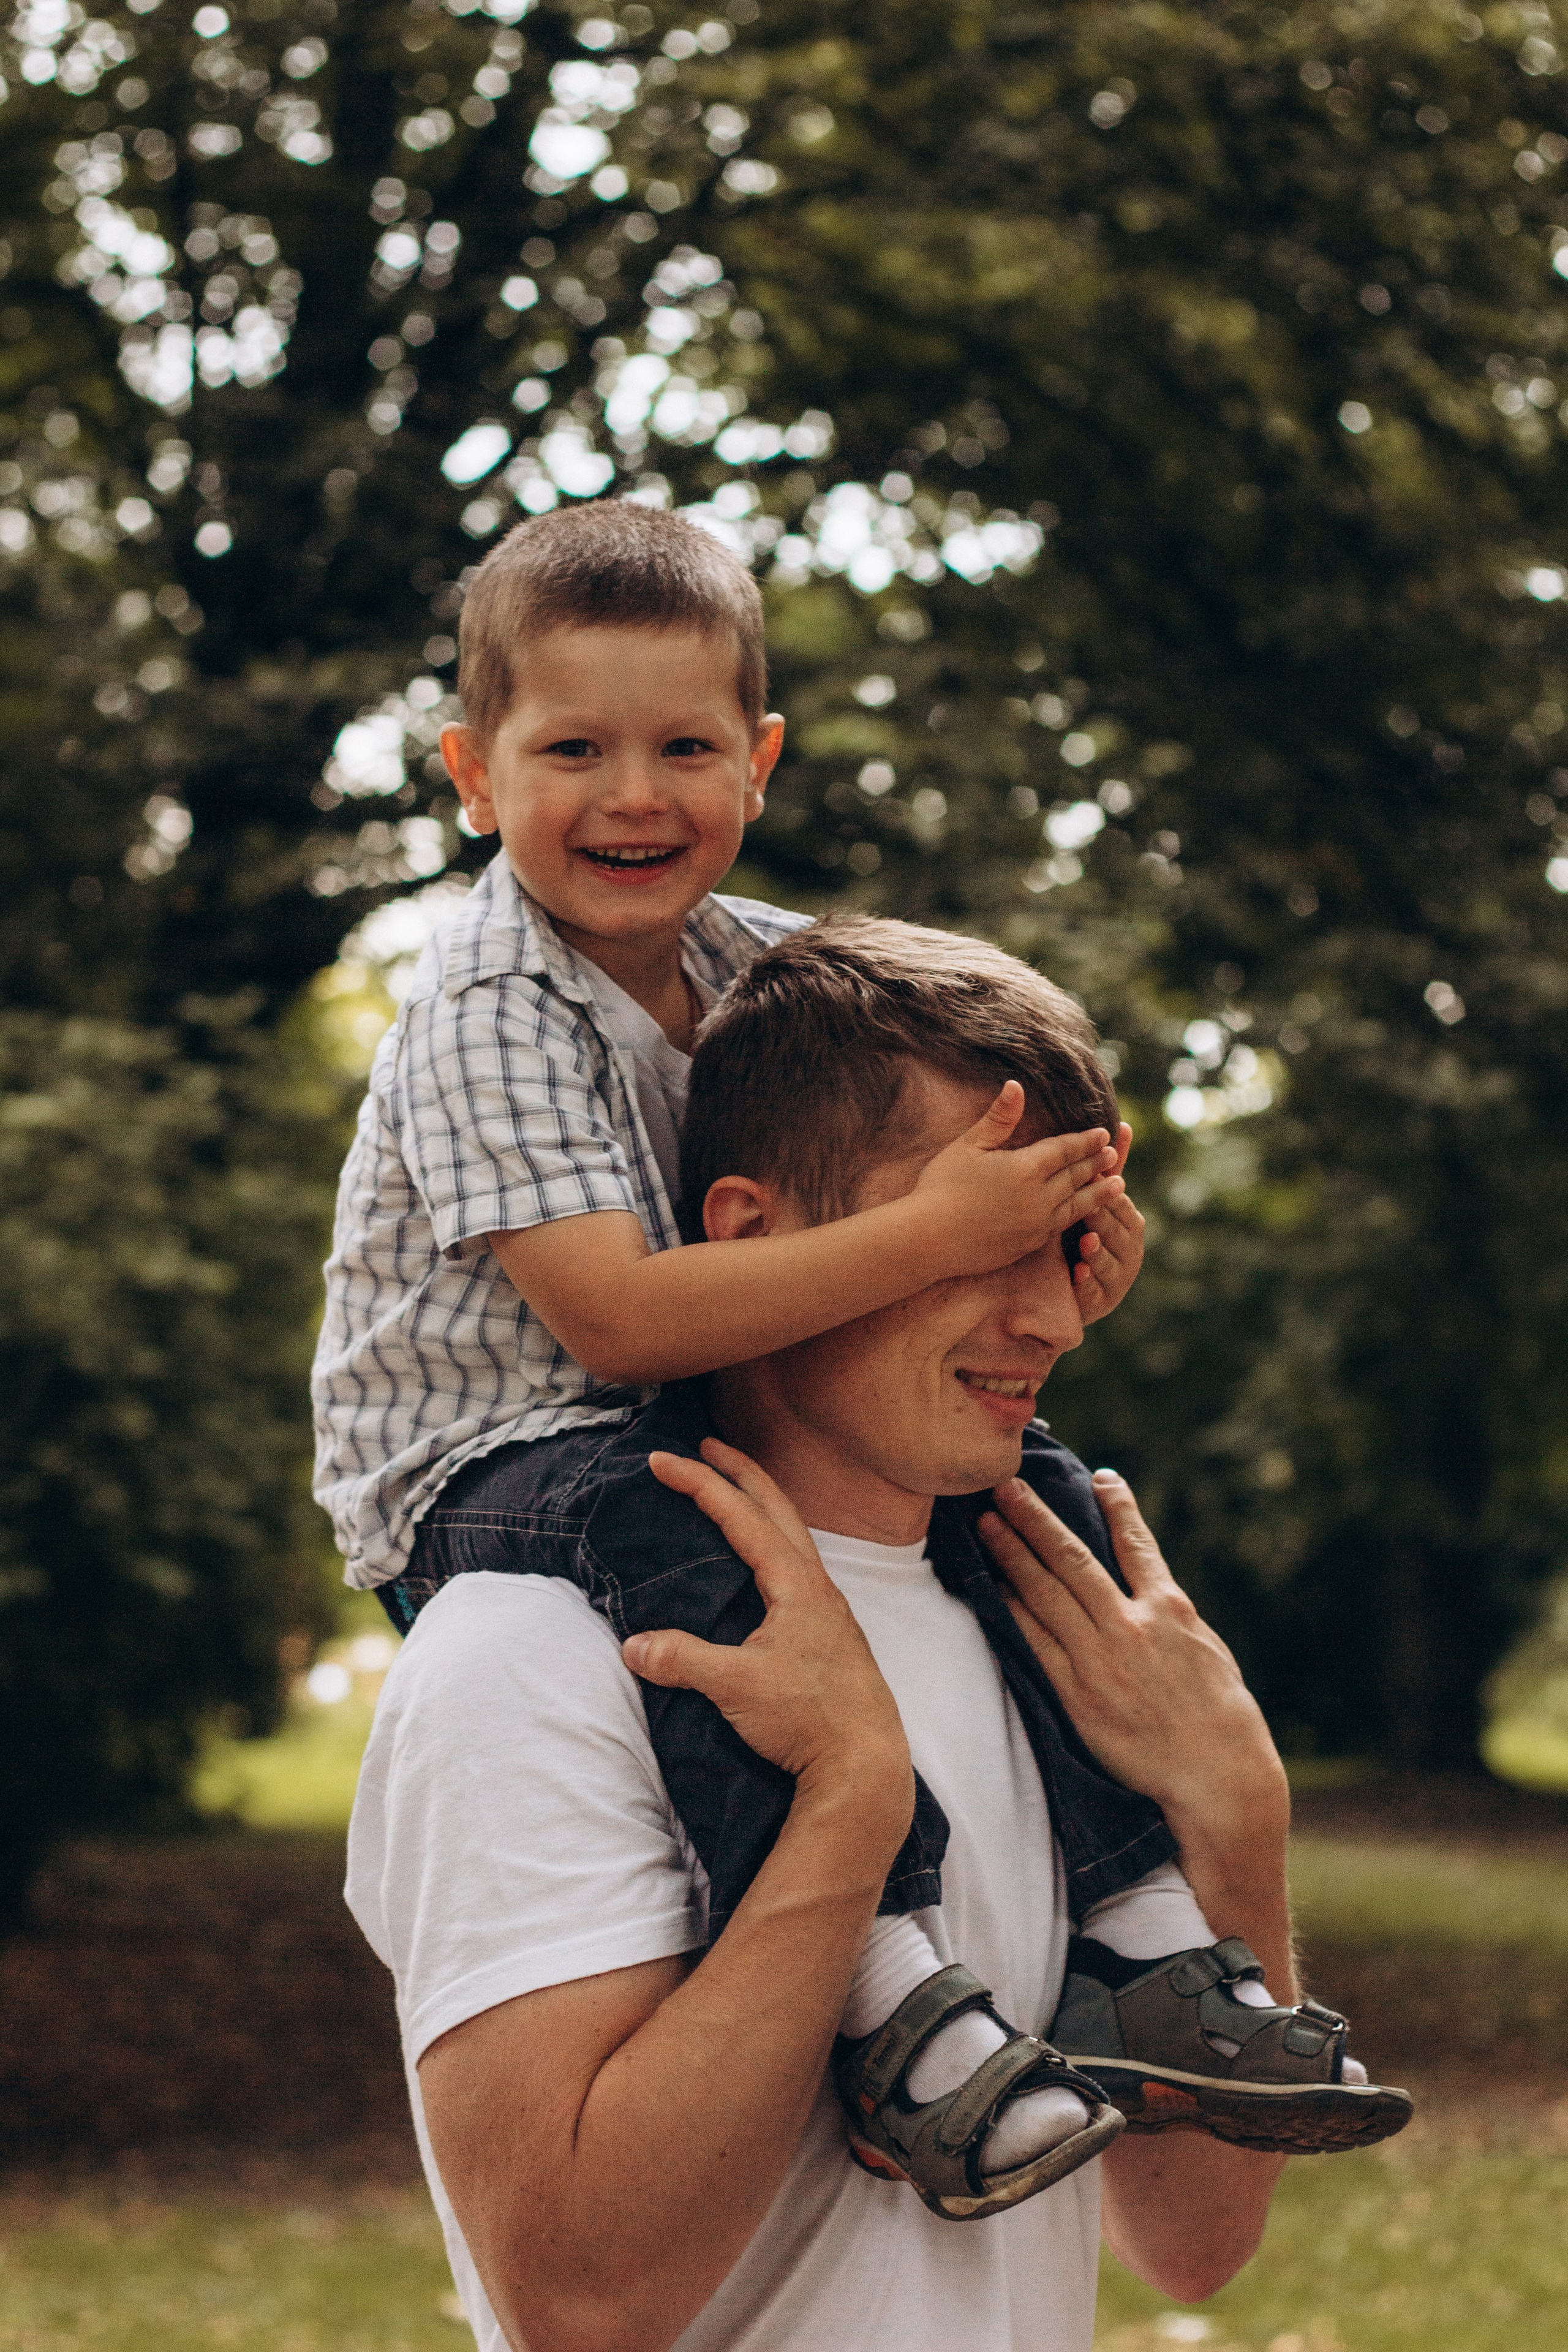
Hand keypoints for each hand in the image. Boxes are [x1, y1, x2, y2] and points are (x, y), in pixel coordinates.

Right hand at [626, 1440, 913, 1823]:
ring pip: (793, 1537)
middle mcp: (817, 1587)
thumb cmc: (809, 1719)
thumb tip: (633, 1646)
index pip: (742, 1515)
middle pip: (778, 1508)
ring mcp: (827, 1611)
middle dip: (740, 1472)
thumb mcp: (735, 1687)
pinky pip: (796, 1568)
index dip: (700, 1483)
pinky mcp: (828, 1636)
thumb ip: (683, 1660)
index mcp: (797, 1584)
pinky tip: (760, 1567)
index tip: (662, 1460)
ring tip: (733, 1494)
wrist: (865, 1764)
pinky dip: (772, 1545)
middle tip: (707, 1445)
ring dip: (761, 1506)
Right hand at [911, 1081, 1126, 1276]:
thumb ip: (998, 1118)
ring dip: (1098, 1193)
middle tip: (1113, 1154)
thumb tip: (1016, 1085)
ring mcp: (1036, 1224)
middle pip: (1076, 1176)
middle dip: (1096, 1164)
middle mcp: (1038, 1197)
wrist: (928, 1241)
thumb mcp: (967, 1146)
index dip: (1085, 1141)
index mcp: (1025, 1168)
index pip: (1064, 1150)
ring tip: (1118, 1185)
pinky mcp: (1029, 1245)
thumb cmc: (940, 1188)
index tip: (1103, 1133)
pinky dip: (1079, 1216)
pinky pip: (1061, 1227)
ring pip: (1077, 1205)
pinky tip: (1082, 1212)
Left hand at [976, 1470, 1287, 1848]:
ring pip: (1045, 1594)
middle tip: (1006, 1486)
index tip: (1100, 1476)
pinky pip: (1036, 1643)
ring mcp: (1101, 1659)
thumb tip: (1152, 1590)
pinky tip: (991, 1588)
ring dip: (1012, 1555)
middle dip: (1036, 1518)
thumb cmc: (1222, 1717)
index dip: (1117, 1507)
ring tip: (987, 1524)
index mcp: (1170, 1610)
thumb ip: (1173, 1617)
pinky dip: (1012, 1611)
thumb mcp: (1207, 1651)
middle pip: (1072, 1559)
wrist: (1218, 1776)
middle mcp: (1132, 1626)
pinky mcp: (1078, 1695)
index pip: (1136, 1545)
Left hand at [1072, 1125, 1144, 1322]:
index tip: (1099, 1174)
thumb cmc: (1083, 1233)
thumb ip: (1105, 1171)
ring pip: (1111, 1262)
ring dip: (1099, 1251)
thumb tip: (1124, 1124)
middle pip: (1119, 1231)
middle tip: (1091, 1207)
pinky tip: (1078, 1273)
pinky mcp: (1102, 1300)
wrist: (1072, 1288)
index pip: (1121, 1202)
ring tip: (1088, 1242)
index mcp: (1128, 1222)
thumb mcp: (1092, 1202)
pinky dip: (1088, 1282)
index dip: (1111, 1189)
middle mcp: (1129, 1248)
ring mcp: (1118, 1276)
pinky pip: (1096, 1291)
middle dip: (1106, 1219)